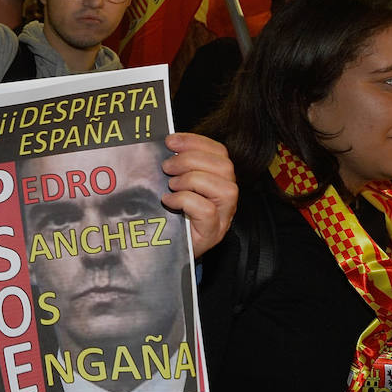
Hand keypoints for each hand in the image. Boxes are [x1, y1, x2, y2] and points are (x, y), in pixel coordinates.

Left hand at [161, 132, 237, 255]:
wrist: (169, 252)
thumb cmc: (171, 216)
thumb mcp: (174, 186)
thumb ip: (175, 167)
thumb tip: (164, 146)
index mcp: (218, 180)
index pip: (219, 152)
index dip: (196, 141)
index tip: (171, 140)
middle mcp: (226, 197)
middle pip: (224, 167)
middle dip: (191, 160)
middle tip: (167, 167)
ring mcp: (223, 216)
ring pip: (223, 188)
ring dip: (191, 180)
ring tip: (171, 185)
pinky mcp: (213, 233)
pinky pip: (206, 210)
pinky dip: (185, 200)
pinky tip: (169, 201)